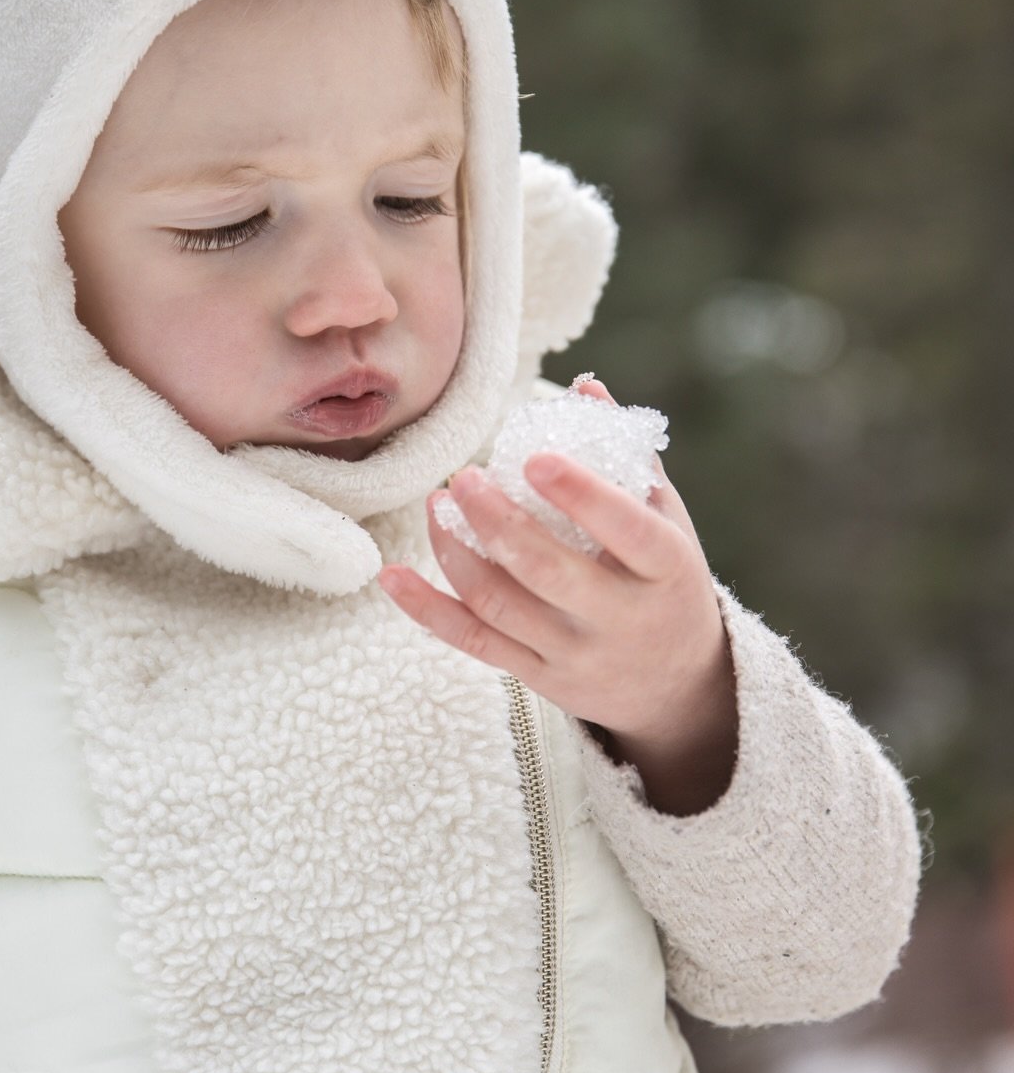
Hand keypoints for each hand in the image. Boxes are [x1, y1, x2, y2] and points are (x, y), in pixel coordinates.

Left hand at [378, 376, 737, 814]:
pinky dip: (427, 609)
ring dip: (455, 552)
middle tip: (463, 476)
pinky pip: (474, 643)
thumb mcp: (668, 522)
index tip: (533, 456)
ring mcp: (577, 653)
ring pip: (501, 605)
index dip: (581, 494)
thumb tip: (585, 386)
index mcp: (666, 569)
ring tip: (436, 505)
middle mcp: (622, 618)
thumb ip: (627, 458)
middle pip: (548, 570)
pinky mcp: (540, 677)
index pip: (627, 530)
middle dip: (496, 520)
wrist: (677, 686)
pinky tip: (393, 576)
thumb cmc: (667, 582)